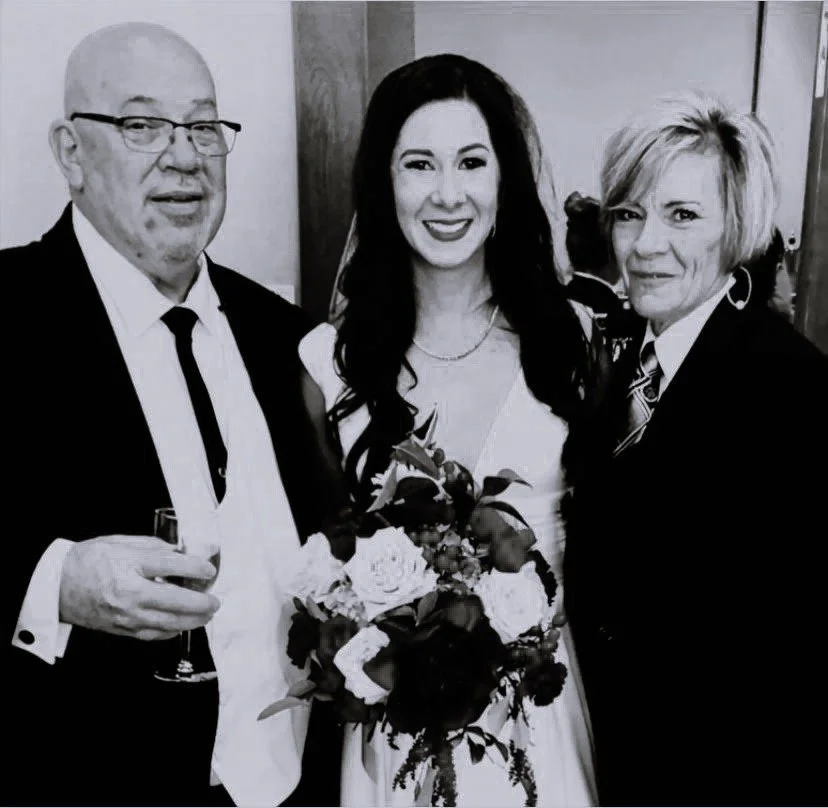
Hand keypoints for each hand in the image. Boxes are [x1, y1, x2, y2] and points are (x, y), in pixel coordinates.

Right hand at [59, 535, 220, 640]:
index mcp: (129, 565)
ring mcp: (126, 615)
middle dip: (202, 602)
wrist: (57, 586)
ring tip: (207, 614)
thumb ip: (154, 547)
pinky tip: (183, 625)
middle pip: (177, 601)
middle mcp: (129, 593)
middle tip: (215, 600)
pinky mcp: (122, 629)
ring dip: (194, 620)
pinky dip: (173, 631)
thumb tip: (182, 553)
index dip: (197, 567)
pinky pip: (154, 634)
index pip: (173, 566)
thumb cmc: (88, 561)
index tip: (209, 568)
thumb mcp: (121, 542)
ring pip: (169, 623)